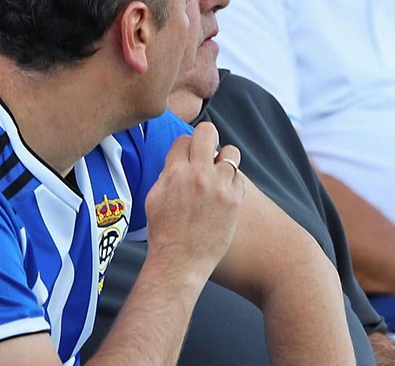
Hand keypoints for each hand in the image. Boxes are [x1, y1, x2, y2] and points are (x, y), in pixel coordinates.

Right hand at [144, 121, 246, 281]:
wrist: (180, 263)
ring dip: (224, 160)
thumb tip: (179, 158)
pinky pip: (239, 177)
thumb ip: (168, 173)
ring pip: (231, 152)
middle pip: (208, 131)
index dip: (187, 147)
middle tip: (207, 150)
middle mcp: (197, 174)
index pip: (184, 138)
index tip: (189, 157)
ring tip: (218, 174)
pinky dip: (232, 182)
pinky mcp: (234, 200)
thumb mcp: (154, 197)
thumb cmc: (164, 233)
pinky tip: (223, 194)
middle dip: (207, 138)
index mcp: (174, 172)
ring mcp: (218, 186)